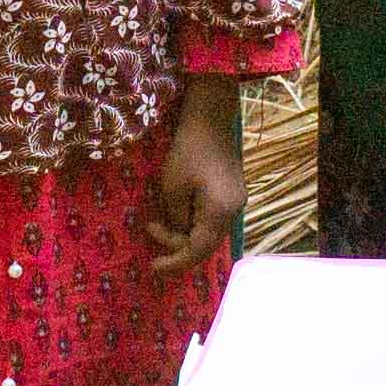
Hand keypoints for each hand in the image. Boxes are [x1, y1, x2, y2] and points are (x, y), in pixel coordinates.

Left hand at [142, 77, 245, 281]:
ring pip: (208, 232)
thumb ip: (175, 218)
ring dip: (183, 233)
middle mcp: (233, 211)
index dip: (175, 263)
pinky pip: (212, 218)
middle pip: (206, 245)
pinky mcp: (231, 193)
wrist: (210, 118)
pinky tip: (176, 212)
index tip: (154, 267)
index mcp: (220, 212)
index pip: (197, 251)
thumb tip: (179, 233)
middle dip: (176, 245)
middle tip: (150, 229)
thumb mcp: (172, 187)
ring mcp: (235, 202)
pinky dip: (193, 222)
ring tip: (158, 221)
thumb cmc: (188, 150)